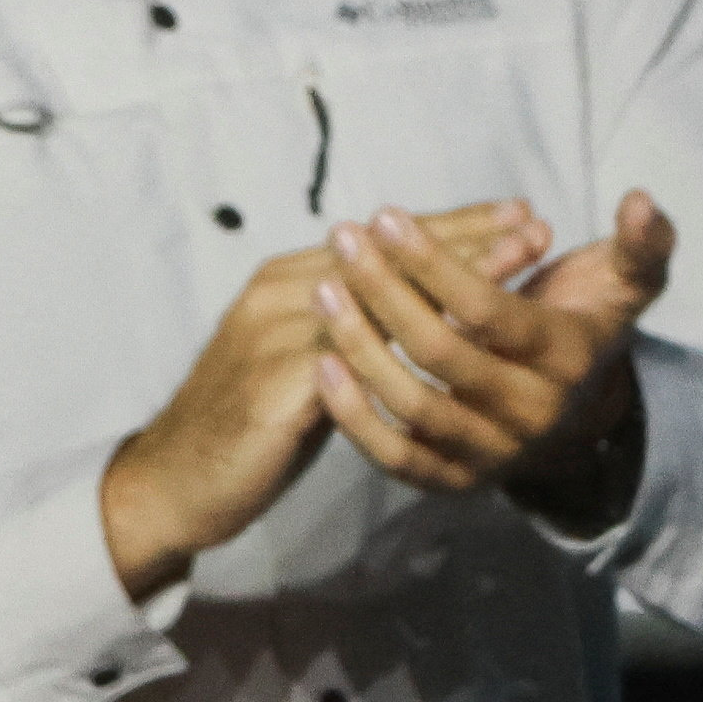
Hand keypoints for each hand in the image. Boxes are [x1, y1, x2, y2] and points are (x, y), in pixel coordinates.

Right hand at [100, 203, 549, 597]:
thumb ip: (346, 329)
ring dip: (448, 279)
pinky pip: (348, 358)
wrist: (169, 483)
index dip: (450, 229)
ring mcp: (274, 337)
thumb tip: (410, 309)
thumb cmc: (244, 425)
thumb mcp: (303, 363)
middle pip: (384, 255)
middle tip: (533, 225)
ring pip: (374, 296)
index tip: (516, 218)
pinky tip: (458, 343)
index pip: (380, 243)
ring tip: (512, 265)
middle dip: (464, 239)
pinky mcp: (274, 388)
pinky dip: (404, 344)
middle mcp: (280, 295)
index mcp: (286, 281)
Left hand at [311, 194, 676, 521]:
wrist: (580, 410)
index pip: (489, 311)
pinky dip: (355, 418)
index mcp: (567, 358)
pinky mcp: (457, 482)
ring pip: (413, 406)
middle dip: (384, 292)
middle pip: (442, 354)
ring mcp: (493, 455)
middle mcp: (532, 414)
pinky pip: (397, 460)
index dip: (433, 263)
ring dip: (359, 347)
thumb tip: (641, 201)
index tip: (385, 216)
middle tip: (343, 240)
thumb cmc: (587, 322)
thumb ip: (642, 243)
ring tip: (323, 289)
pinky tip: (322, 364)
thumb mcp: (627, 281)